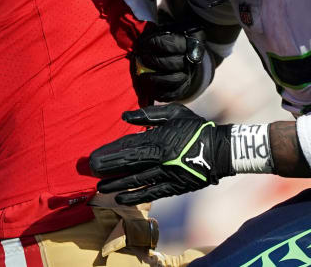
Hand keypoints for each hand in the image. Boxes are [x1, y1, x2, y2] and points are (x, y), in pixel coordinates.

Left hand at [89, 104, 231, 204]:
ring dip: (117, 184)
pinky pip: (151, 192)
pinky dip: (136, 196)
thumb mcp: (174, 113)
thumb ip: (148, 114)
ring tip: (100, 188)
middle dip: (108, 169)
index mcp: (159, 139)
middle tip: (90, 172)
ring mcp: (167, 174)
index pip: (128, 147)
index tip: (94, 157)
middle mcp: (160, 159)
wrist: (220, 150)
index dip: (110, 153)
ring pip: (137, 180)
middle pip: (128, 165)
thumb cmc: (196, 128)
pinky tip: (121, 198)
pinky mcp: (174, 186)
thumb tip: (125, 116)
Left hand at [131, 21, 212, 102]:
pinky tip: (149, 89)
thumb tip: (141, 38)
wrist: (187, 53)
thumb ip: (159, 32)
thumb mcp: (169, 29)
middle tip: (141, 58)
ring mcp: (189, 75)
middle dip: (154, 61)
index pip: (172, 44)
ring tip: (142, 76)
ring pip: (174, 80)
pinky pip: (174, 94)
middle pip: (173, 63)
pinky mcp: (185, 87)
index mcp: (190, 43)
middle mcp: (192, 60)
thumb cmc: (172, 38)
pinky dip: (160, 94)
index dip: (155, 44)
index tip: (142, 44)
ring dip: (155, 78)